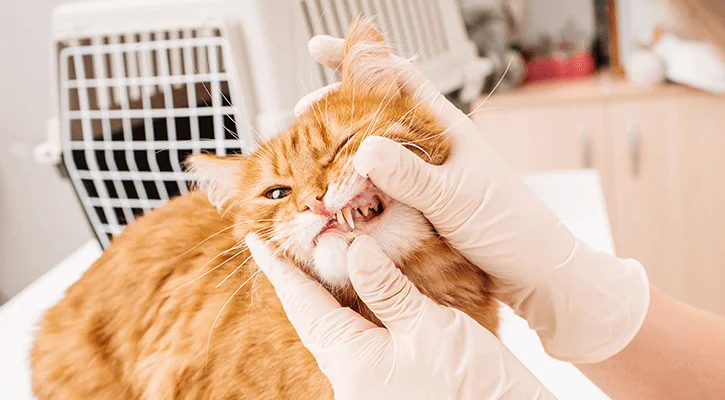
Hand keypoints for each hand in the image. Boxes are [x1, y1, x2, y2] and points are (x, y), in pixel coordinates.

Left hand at [246, 233, 554, 398]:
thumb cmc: (471, 387)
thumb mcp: (428, 327)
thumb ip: (386, 288)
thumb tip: (353, 249)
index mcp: (350, 360)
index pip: (303, 304)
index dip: (279, 270)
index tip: (256, 242)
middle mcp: (349, 376)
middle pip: (314, 316)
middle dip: (301, 278)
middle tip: (292, 239)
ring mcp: (367, 383)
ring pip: (337, 327)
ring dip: (329, 291)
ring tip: (322, 256)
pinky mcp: (388, 384)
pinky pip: (360, 339)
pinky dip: (356, 309)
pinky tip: (364, 290)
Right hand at [298, 35, 649, 363]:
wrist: (536, 272)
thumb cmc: (512, 228)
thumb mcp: (457, 199)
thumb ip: (411, 176)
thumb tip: (364, 149)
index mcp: (447, 129)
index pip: (399, 79)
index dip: (360, 59)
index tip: (319, 48)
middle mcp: (433, 148)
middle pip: (376, 115)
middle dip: (337, 111)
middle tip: (302, 116)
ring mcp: (426, 176)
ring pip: (374, 154)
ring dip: (342, 155)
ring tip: (312, 162)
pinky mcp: (421, 206)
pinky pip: (380, 190)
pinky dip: (357, 190)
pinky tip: (338, 198)